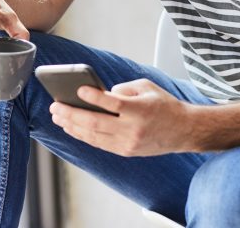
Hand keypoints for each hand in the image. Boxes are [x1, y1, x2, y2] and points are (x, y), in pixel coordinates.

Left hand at [50, 79, 195, 155]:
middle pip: (96, 123)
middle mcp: (132, 129)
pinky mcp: (125, 152)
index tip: (79, 89)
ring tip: (58, 116)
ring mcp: (128, 144)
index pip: (112, 104)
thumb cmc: (164, 105)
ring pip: (93, 136)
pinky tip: (72, 127)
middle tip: (56, 105)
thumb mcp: (147, 87)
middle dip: (72, 114)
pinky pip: (99, 144)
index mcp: (140, 110)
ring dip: (72, 126)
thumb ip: (124, 88)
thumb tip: (101, 94)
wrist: (183, 131)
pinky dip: (83, 135)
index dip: (94, 97)